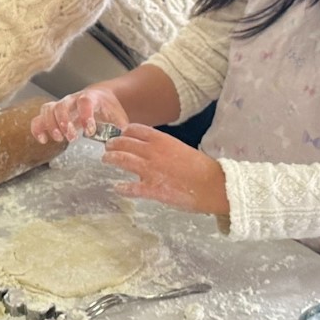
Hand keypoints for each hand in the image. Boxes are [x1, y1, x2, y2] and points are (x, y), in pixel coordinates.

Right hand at [31, 87, 130, 144]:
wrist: (99, 99)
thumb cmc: (108, 108)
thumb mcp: (118, 115)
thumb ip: (121, 126)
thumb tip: (124, 138)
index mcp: (91, 97)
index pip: (85, 102)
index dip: (85, 115)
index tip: (89, 131)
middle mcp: (73, 99)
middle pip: (62, 105)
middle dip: (64, 122)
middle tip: (71, 137)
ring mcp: (61, 105)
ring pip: (48, 109)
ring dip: (50, 125)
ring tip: (58, 138)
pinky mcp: (52, 114)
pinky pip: (39, 118)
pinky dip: (37, 128)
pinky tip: (43, 140)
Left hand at [103, 126, 229, 214]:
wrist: (214, 185)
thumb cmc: (202, 168)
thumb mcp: (181, 150)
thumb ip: (165, 150)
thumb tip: (154, 154)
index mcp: (162, 140)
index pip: (136, 130)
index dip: (125, 132)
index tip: (120, 134)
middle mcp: (153, 152)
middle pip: (124, 143)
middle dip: (113, 144)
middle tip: (108, 147)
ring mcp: (150, 170)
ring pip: (122, 160)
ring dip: (111, 159)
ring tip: (106, 160)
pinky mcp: (152, 189)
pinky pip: (130, 188)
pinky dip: (122, 188)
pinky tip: (117, 188)